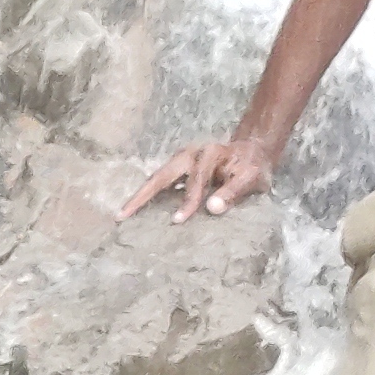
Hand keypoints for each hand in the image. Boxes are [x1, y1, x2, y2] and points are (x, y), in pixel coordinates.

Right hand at [120, 111, 279, 222]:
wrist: (251, 153)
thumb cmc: (252, 168)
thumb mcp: (252, 178)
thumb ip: (234, 192)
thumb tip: (212, 209)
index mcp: (208, 155)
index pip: (195, 181)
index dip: (187, 201)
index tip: (178, 221)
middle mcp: (190, 153)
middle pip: (161, 176)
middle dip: (141, 195)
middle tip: (122, 214)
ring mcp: (180, 159)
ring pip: (156, 178)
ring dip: (140, 195)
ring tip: (123, 213)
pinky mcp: (177, 167)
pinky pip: (160, 181)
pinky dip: (148, 194)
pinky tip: (138, 209)